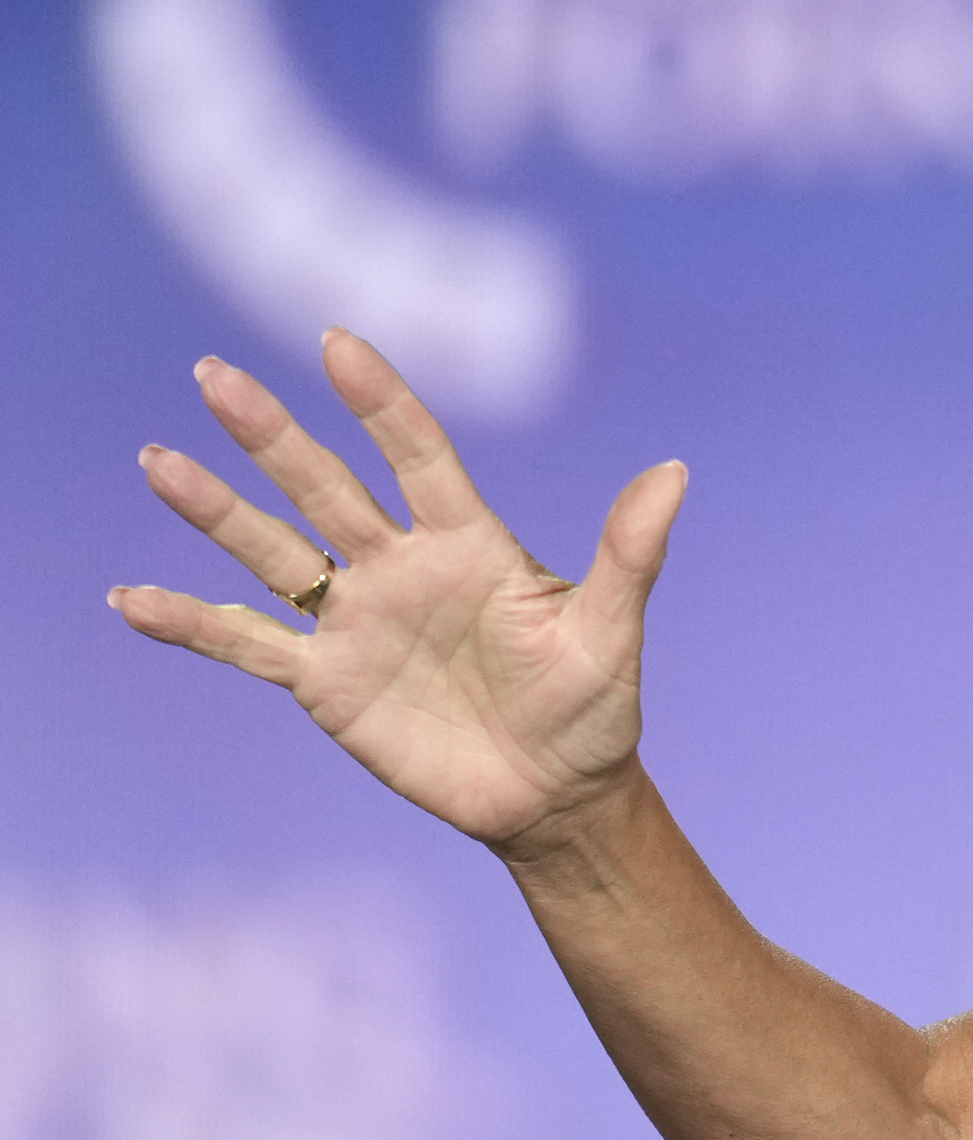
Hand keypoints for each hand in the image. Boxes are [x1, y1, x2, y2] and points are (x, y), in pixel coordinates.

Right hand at [108, 329, 686, 854]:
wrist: (557, 796)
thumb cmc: (593, 707)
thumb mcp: (612, 630)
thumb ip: (630, 552)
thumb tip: (675, 470)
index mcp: (469, 544)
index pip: (419, 456)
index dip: (382, 402)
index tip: (337, 343)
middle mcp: (401, 567)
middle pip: (326, 487)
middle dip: (272, 434)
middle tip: (212, 373)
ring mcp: (357, 620)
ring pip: (273, 551)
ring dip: (215, 510)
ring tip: (158, 459)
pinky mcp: (326, 682)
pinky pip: (248, 643)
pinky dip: (191, 622)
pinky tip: (130, 598)